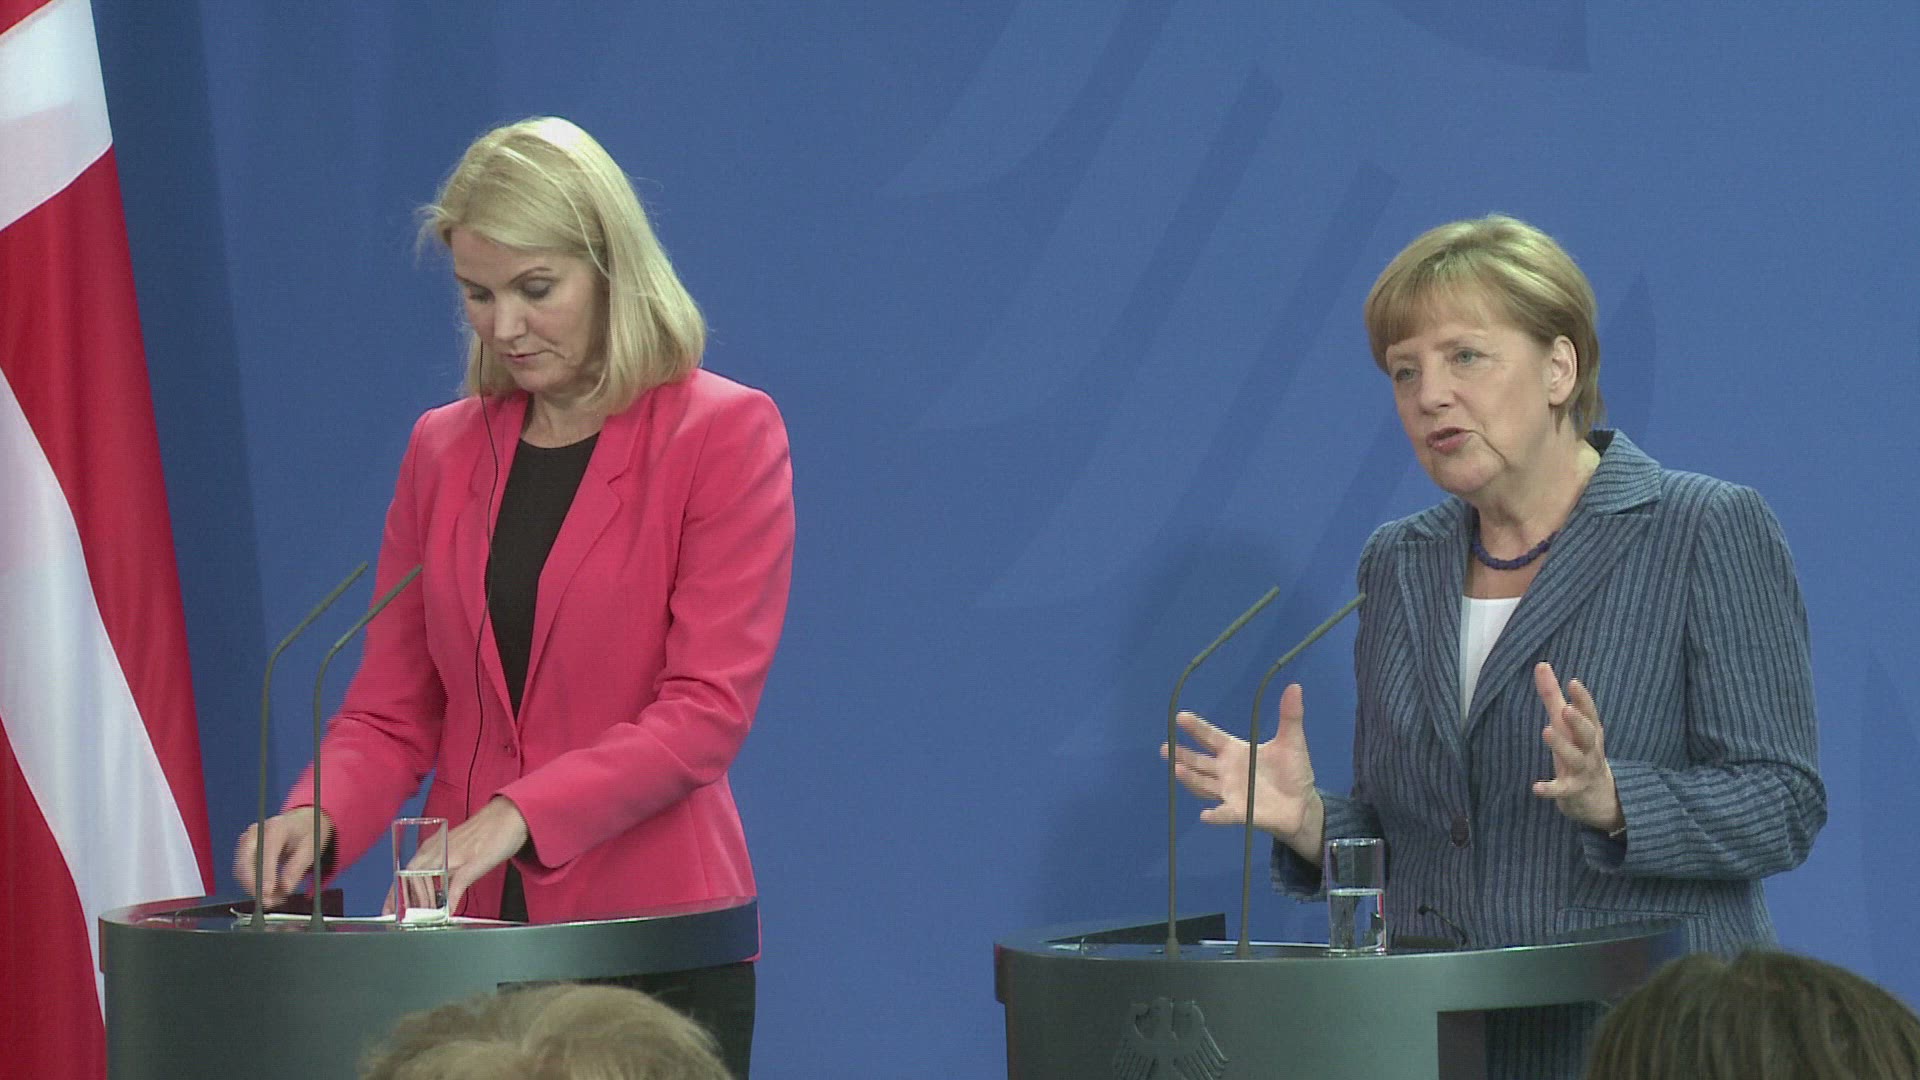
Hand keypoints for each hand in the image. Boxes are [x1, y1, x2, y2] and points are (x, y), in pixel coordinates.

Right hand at [234, 808, 334, 908]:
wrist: (302, 823)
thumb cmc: (306, 833)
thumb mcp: (310, 849)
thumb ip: (297, 868)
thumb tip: (285, 888)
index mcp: (276, 827)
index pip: (266, 851)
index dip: (265, 874)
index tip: (267, 892)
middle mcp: (256, 832)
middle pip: (245, 861)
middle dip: (253, 885)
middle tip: (268, 902)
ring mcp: (247, 841)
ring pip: (241, 870)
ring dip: (253, 888)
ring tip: (274, 899)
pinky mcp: (243, 851)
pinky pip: (242, 872)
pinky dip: (252, 885)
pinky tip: (268, 893)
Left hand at [385, 797, 529, 916]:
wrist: (509, 814)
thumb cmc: (487, 831)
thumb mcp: (460, 850)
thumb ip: (447, 868)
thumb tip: (439, 890)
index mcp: (434, 846)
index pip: (405, 871)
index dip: (394, 892)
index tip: (389, 909)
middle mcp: (439, 849)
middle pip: (409, 876)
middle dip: (403, 900)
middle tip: (403, 918)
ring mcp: (454, 854)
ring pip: (425, 879)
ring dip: (422, 902)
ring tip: (425, 917)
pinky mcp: (472, 861)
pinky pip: (456, 884)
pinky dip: (449, 900)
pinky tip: (448, 912)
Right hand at [1161, 683, 1323, 853]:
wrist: (1302, 804)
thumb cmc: (1293, 772)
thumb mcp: (1292, 742)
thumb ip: (1290, 716)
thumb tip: (1295, 686)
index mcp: (1235, 751)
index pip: (1211, 737)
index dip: (1196, 728)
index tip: (1181, 717)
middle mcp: (1226, 771)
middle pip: (1199, 762)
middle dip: (1183, 755)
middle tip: (1166, 747)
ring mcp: (1230, 792)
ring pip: (1204, 784)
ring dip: (1190, 778)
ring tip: (1176, 769)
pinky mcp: (1240, 812)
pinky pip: (1225, 813)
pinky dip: (1216, 816)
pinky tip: (1205, 815)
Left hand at [1530, 662, 1624, 832]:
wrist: (1600, 796)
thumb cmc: (1580, 750)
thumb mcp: (1566, 724)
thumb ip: (1553, 696)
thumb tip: (1541, 664)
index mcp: (1590, 731)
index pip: (1590, 713)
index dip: (1583, 699)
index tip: (1573, 682)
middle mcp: (1589, 749)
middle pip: (1587, 734)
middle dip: (1579, 721)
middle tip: (1566, 709)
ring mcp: (1582, 770)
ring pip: (1575, 758)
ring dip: (1562, 746)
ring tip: (1546, 731)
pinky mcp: (1572, 790)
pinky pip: (1562, 790)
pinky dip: (1551, 789)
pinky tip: (1536, 788)